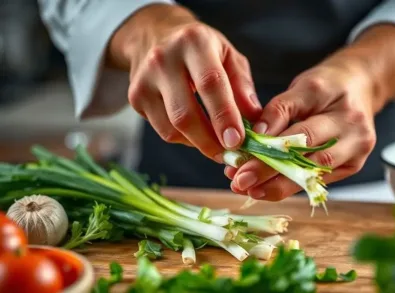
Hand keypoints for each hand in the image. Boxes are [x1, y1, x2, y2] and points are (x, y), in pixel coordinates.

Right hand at [108, 4, 261, 160]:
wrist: (156, 35)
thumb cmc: (202, 49)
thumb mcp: (229, 56)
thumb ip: (243, 87)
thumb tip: (255, 121)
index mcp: (194, 42)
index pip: (210, 84)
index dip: (224, 116)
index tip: (237, 141)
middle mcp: (164, 58)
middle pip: (185, 113)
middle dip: (210, 141)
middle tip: (229, 154)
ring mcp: (144, 79)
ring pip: (172, 128)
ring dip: (199, 144)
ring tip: (218, 147)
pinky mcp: (135, 98)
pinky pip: (163, 131)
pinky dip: (185, 140)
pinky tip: (198, 135)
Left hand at [225, 58, 377, 200]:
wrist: (361, 88)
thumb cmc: (326, 87)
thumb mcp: (302, 86)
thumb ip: (279, 111)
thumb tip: (254, 138)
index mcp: (335, 99)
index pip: (298, 124)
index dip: (269, 143)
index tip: (241, 155)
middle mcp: (353, 128)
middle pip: (308, 155)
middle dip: (270, 170)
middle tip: (240, 181)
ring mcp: (357, 149)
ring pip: (314, 174)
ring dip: (278, 185)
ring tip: (250, 190)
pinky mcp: (354, 165)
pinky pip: (318, 179)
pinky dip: (291, 185)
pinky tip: (267, 189)